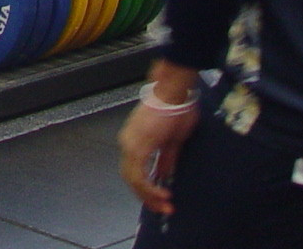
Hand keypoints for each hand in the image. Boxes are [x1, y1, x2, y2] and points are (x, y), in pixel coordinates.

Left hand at [120, 76, 200, 216]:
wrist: (172, 92)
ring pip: (133, 178)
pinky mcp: (138, 144)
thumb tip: (162, 173)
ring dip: (148, 195)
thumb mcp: (172, 140)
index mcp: (133, 141)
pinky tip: (162, 193)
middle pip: (130, 178)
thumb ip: (165, 158)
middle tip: (162, 209)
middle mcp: (127, 143)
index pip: (133, 171)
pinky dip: (149, 187)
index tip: (160, 200)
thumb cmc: (175, 110)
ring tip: (164, 205)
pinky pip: (139, 173)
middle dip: (146, 196)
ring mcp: (130, 143)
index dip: (145, 188)